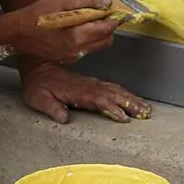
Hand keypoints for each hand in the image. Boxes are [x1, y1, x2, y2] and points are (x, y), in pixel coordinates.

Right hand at [9, 0, 119, 64]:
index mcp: (78, 36)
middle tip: (100, 14)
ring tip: (87, 19)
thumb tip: (106, 4)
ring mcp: (73, 56)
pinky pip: (86, 49)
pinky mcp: (67, 58)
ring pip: (97, 46)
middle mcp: (78, 50)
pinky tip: (75, 28)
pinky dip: (88, 39)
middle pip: (107, 41)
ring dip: (98, 34)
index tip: (111, 9)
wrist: (17, 33)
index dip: (113, 18)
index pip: (107, 29)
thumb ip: (87, 0)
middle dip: (108, 27)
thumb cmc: (38, 14)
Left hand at [21, 62, 151, 123]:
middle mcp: (86, 85)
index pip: (97, 99)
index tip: (124, 117)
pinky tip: (133, 98)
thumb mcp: (38, 98)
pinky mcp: (92, 82)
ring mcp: (91, 83)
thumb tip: (64, 118)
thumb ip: (51, 107)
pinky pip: (112, 86)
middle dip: (129, 104)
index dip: (111, 108)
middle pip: (112, 94)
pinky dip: (125, 92)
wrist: (37, 65)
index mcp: (75, 90)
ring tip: (145, 108)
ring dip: (131, 98)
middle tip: (145, 113)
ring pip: (115, 90)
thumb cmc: (37, 84)